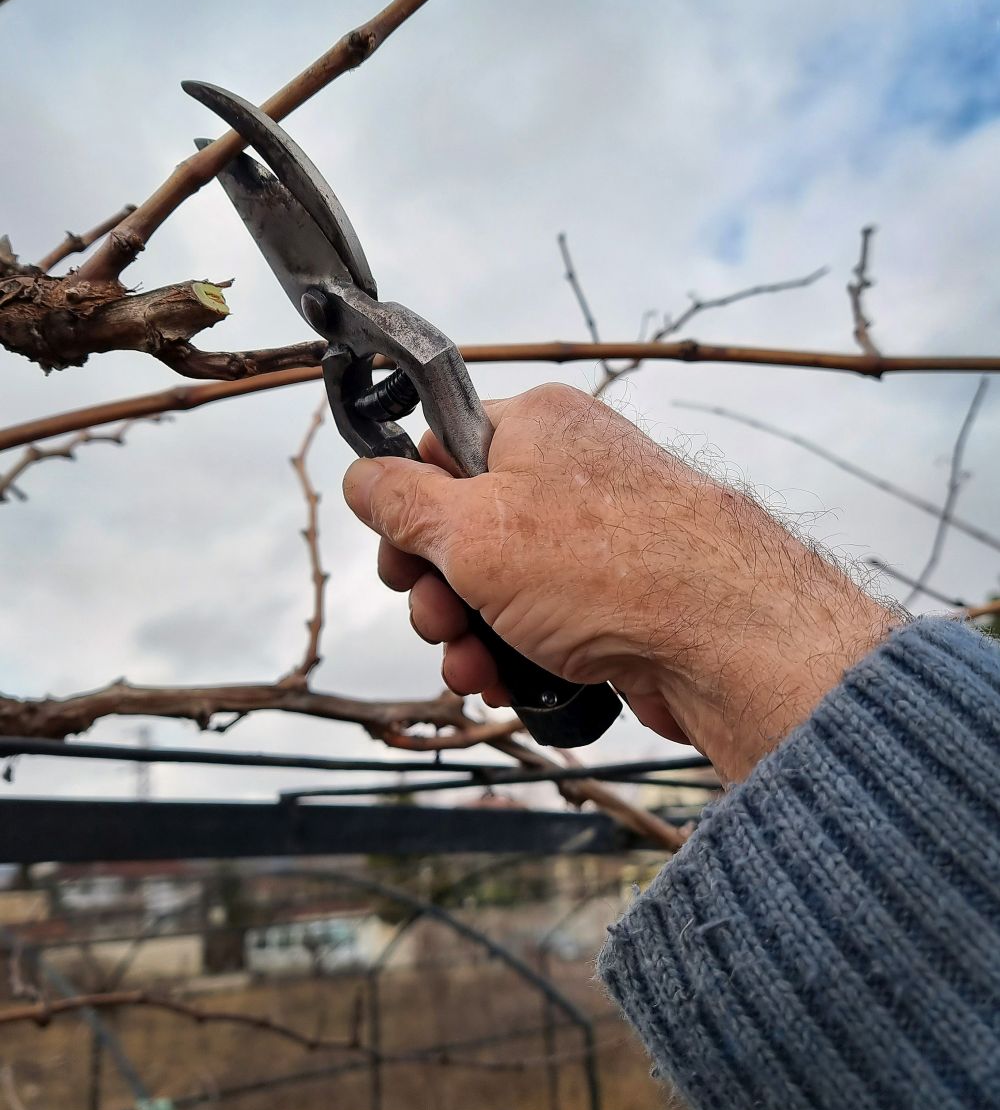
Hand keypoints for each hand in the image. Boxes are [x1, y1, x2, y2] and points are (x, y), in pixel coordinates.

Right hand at [343, 384, 895, 781]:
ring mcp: (597, 539)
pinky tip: (507, 685)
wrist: (726, 640)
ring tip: (472, 668)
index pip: (443, 448)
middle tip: (435, 621)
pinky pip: (544, 621)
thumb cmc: (606, 565)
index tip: (398, 555)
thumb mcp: (468, 530)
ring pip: (501, 585)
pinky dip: (517, 653)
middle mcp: (570, 472)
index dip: (408, 506)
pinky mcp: (618, 597)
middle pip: (465, 528)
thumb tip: (362, 476)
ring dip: (470, 633)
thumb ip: (399, 501)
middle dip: (437, 589)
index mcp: (536, 425)